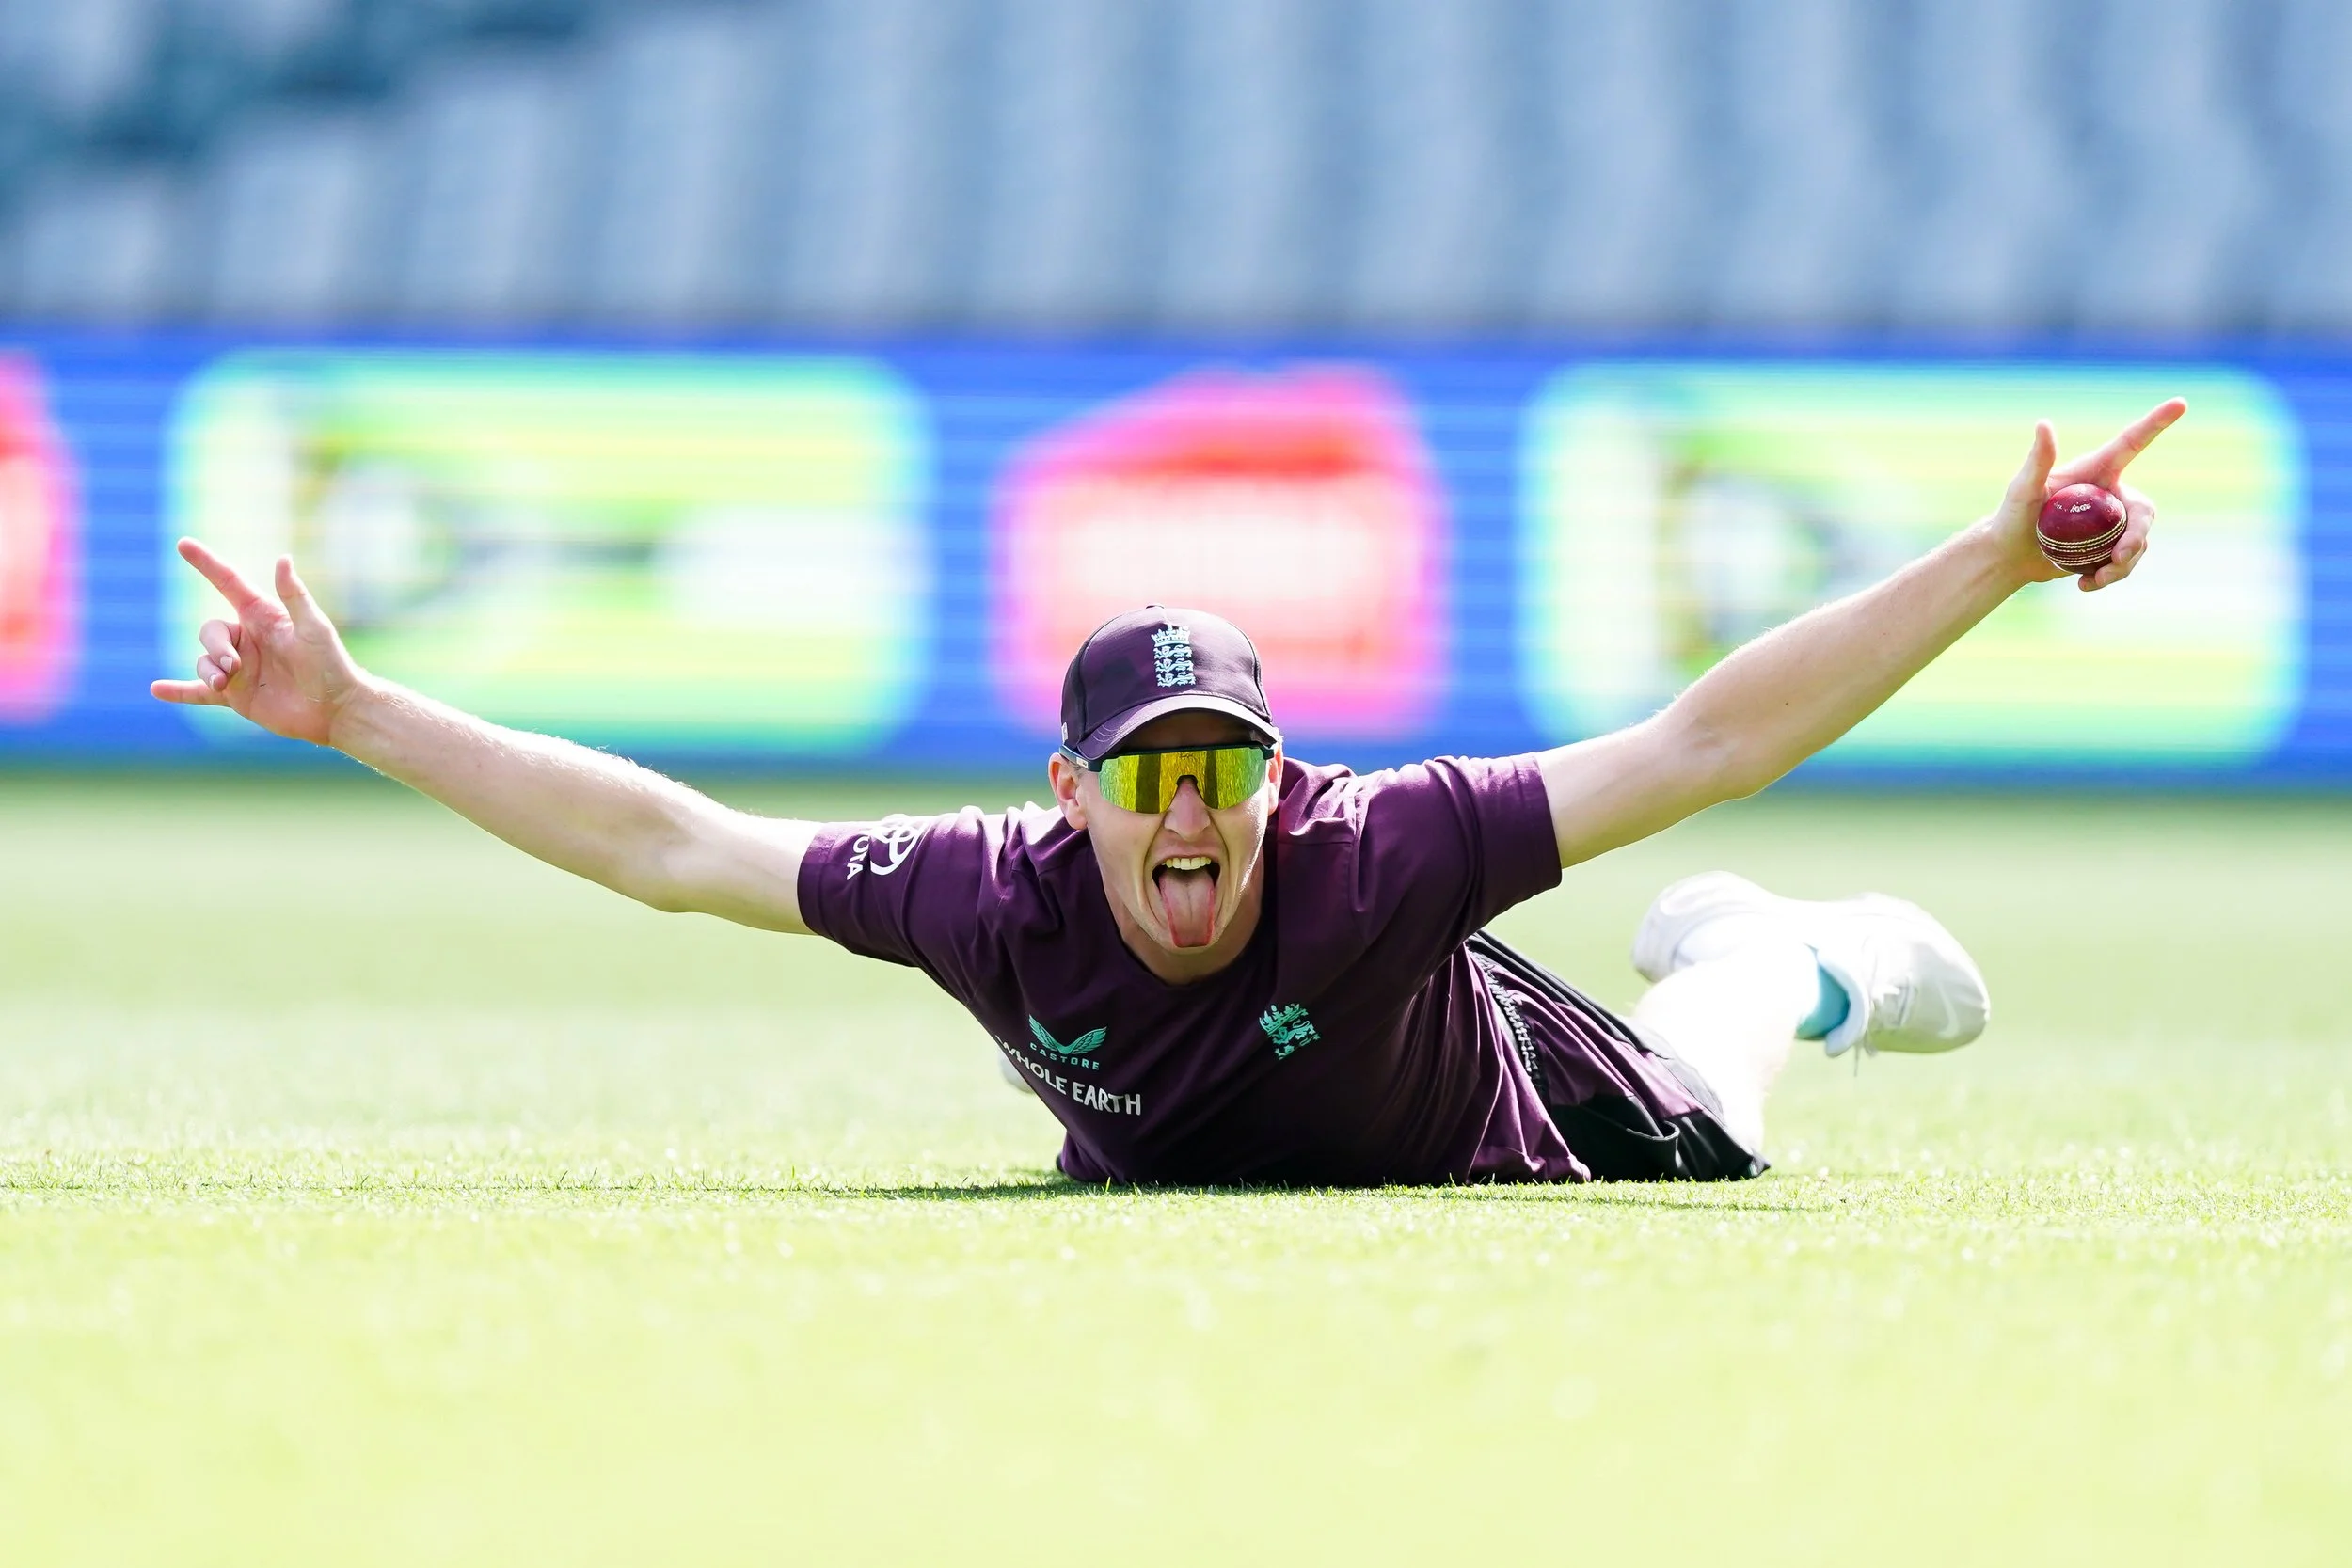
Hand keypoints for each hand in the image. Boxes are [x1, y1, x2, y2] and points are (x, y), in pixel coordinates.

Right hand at [150, 538, 366, 745]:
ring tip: (225, 683)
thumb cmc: (331, 664)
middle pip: (210, 631)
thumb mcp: (314, 627)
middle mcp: (247, 639)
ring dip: (208, 671)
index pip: (228, 583)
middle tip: (235, 666)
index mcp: (262, 616)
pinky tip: (156, 690)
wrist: (335, 710)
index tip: (183, 544)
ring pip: (203, 661)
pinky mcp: (236, 696)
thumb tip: (282, 558)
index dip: (206, 564)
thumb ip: (294, 595)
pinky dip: (179, 691)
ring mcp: (239, 668)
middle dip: (216, 647)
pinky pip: (199, 692)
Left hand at [1990, 397, 2183, 592]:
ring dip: (2124, 563)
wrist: (2008, 556)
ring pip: (2140, 540)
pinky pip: (2127, 560)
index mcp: (2096, 471)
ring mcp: (2113, 521)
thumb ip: (2037, 460)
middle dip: (2139, 535)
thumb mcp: (2023, 489)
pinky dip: (2112, 575)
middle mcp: (2110, 493)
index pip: (2132, 443)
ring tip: (2096, 579)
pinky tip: (2086, 585)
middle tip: (2120, 558)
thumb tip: (2044, 423)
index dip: (2157, 423)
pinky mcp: (2110, 546)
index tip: (2181, 402)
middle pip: (2144, 509)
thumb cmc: (2011, 517)